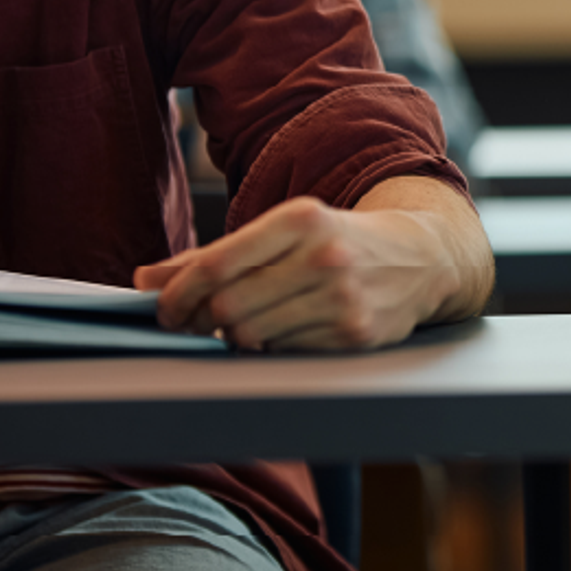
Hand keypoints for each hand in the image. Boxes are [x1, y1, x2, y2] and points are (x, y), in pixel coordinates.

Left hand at [134, 194, 460, 351]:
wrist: (423, 257)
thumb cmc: (339, 241)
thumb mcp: (285, 231)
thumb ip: (216, 255)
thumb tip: (147, 280)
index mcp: (301, 218)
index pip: (217, 264)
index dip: (177, 294)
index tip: (164, 308)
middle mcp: (324, 255)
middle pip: (227, 307)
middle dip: (199, 321)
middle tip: (194, 323)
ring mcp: (342, 298)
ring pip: (251, 335)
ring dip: (236, 335)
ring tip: (246, 322)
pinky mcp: (355, 333)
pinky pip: (284, 351)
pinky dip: (273, 344)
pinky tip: (288, 327)